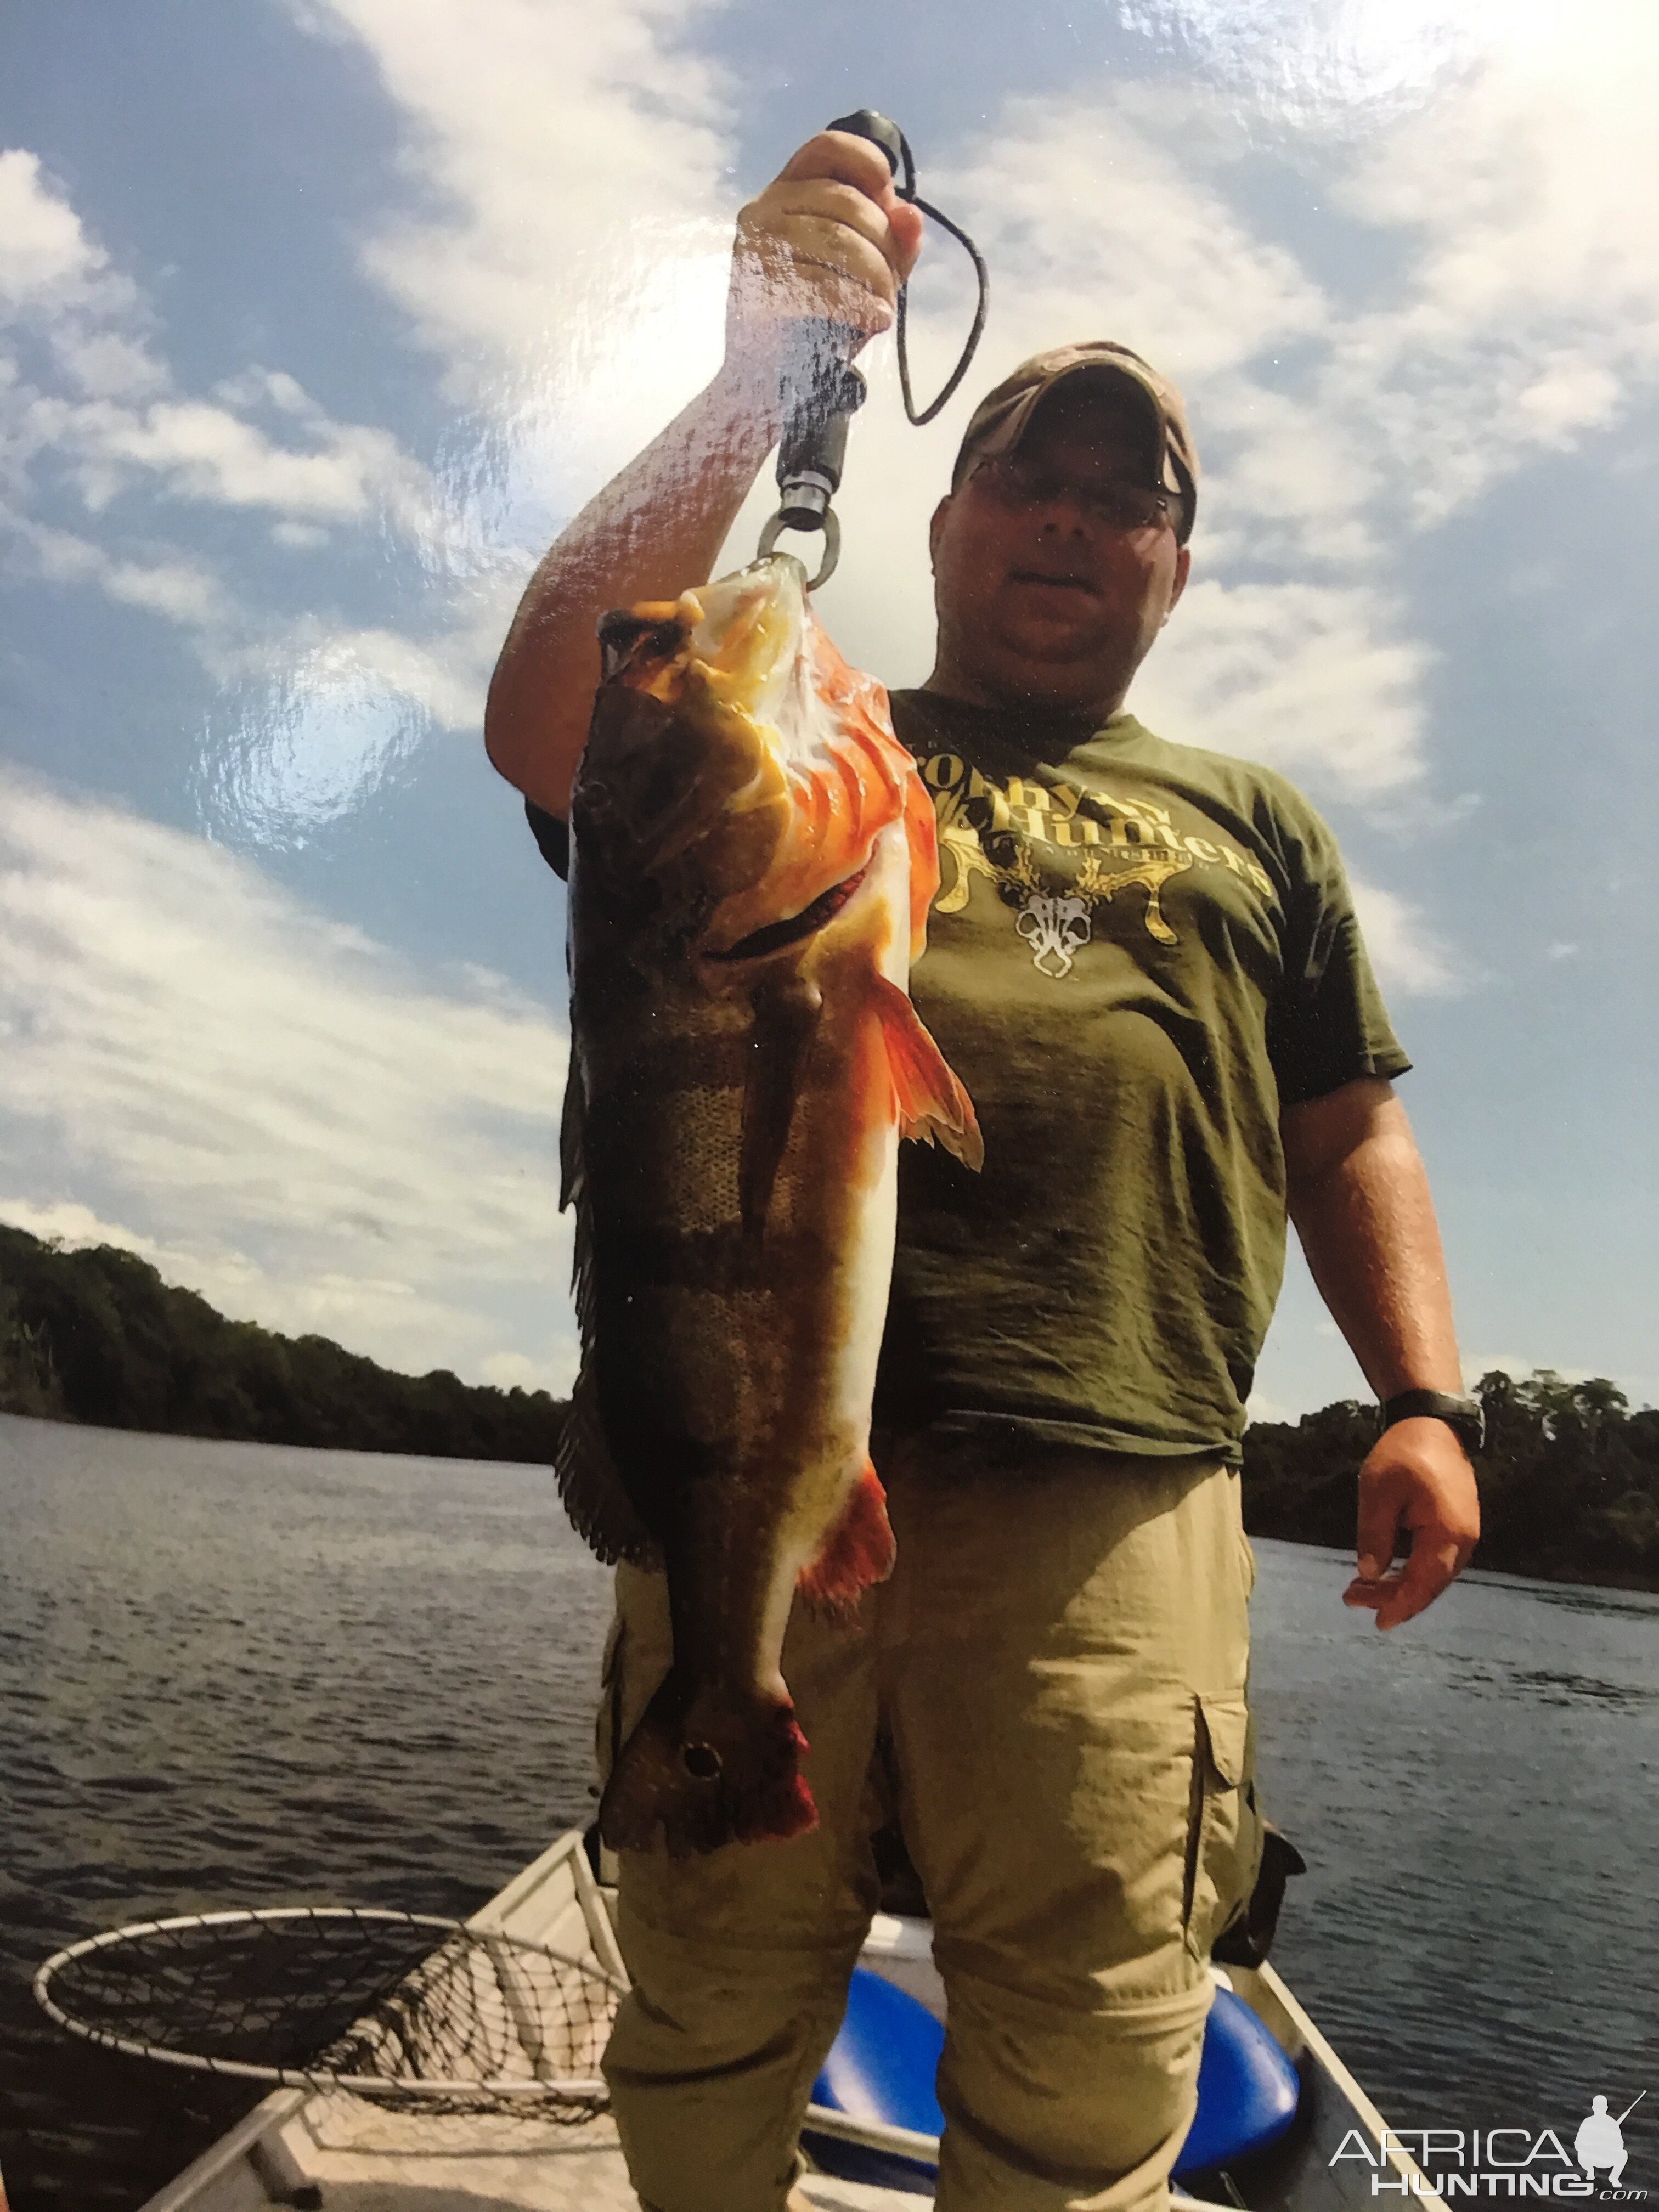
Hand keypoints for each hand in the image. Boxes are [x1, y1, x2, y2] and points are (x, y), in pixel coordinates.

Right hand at [726, 130, 925, 367]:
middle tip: (890, 286)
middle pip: (845, 201)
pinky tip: (874, 320)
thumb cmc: (817, 318)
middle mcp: (763, 210)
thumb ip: (892, 240)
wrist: (770, 379)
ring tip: (881, 308)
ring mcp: (755, 249)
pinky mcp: (756, 291)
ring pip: (838, 240)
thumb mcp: (865, 271)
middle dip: (884, 246)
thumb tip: (909, 215)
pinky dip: (858, 304)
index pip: (830, 147)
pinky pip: (821, 285)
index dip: (870, 167)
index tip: (888, 202)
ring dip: (875, 278)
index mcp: (787, 192)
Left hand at [1343, 1416, 1480, 1629]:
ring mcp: (1464, 1533)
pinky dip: (1411, 1569)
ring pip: (1432, 1574)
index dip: (1400, 1605)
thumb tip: (1369, 1575)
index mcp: (1448, 1534)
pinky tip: (1386, 1571)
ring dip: (1400, 1584)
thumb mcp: (1379, 1493)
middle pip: (1429, 1584)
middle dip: (1392, 1597)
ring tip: (1360, 1588)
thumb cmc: (1404, 1453)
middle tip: (1351, 1598)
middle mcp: (1464, 1540)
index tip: (1377, 1621)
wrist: (1433, 1423)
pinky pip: (1435, 1559)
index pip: (1424, 1584)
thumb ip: (1375, 1536)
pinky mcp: (1457, 1526)